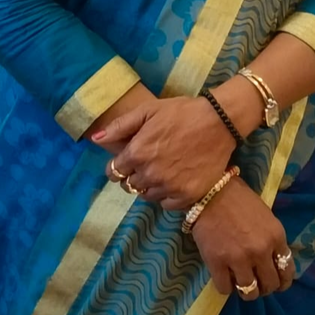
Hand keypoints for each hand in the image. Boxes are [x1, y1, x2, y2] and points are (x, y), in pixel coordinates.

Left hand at [96, 96, 235, 207]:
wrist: (219, 122)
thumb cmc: (182, 112)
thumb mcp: (149, 110)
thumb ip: (120, 126)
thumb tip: (96, 139)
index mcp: (137, 153)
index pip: (114, 171)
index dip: (118, 165)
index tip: (127, 160)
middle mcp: (150, 174)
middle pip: (129, 185)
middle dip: (133, 174)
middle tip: (148, 161)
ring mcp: (168, 187)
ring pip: (147, 195)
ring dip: (150, 185)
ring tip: (163, 169)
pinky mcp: (186, 196)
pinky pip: (166, 204)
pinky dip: (167, 194)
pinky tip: (175, 179)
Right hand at [191, 176, 294, 298]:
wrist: (209, 189)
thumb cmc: (238, 198)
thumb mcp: (265, 216)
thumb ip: (271, 239)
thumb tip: (273, 261)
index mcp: (276, 236)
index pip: (287, 271)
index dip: (282, 281)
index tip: (276, 281)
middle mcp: (261, 251)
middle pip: (270, 285)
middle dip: (265, 287)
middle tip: (257, 282)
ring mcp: (239, 259)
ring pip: (249, 292)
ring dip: (246, 290)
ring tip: (240, 282)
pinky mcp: (217, 263)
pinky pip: (225, 289)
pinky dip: (226, 286)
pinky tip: (225, 276)